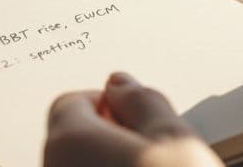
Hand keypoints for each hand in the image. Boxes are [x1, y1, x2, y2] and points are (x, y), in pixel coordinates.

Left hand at [45, 73, 221, 166]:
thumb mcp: (173, 138)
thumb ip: (143, 102)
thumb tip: (121, 83)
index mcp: (69, 142)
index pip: (71, 102)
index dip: (108, 103)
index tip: (140, 115)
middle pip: (72, 136)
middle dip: (109, 132)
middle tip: (153, 146)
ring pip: (81, 161)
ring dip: (109, 156)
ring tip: (156, 164)